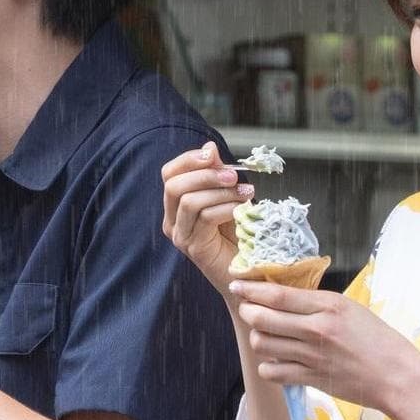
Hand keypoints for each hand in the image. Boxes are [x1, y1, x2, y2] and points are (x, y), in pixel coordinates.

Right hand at [161, 141, 254, 294]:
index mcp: (176, 205)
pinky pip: (204, 218)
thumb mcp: (229, 197)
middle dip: (205, 174)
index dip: (188, 160)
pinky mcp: (194, 249)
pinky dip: (225, 208)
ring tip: (246, 193)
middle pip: (173, 186)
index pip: (170, 174)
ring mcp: (181, 236)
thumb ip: (218, 174)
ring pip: (189, 201)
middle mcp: (172, 221)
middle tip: (233, 175)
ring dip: (220, 192)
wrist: (250, 272)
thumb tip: (209, 147)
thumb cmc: (239, 234)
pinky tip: (243, 210)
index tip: (212, 154)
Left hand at [230, 279, 419, 414]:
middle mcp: (317, 328)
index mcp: (328, 305)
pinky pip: (272, 371)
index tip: (237, 285)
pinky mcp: (311, 379)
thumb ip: (317, 303)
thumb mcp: (349, 309)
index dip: (251, 289)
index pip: (278, 294)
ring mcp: (312, 355)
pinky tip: (276, 361)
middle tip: (248, 310)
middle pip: (263, 318)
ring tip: (266, 335)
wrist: (397, 376)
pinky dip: (268, 366)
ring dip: (257, 338)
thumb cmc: (377, 339)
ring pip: (263, 344)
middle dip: (248, 312)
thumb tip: (282, 297)